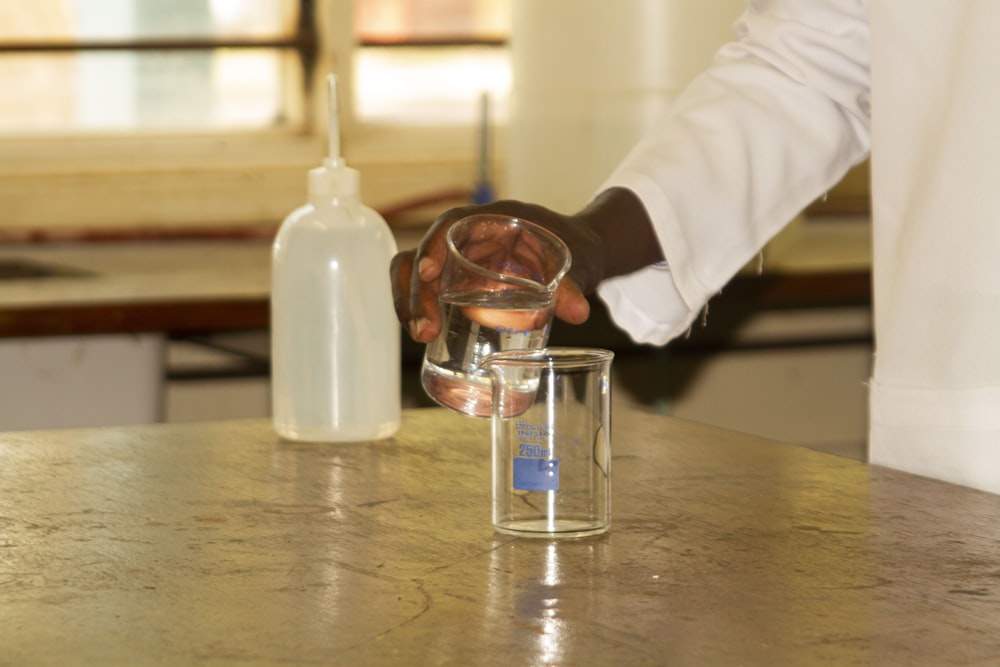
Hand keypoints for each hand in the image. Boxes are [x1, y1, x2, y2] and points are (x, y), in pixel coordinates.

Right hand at [390, 188, 661, 342]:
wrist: (579, 253)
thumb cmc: (576, 250)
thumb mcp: (577, 265)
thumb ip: (572, 285)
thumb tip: (578, 312)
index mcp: (495, 220)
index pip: (451, 223)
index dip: (434, 245)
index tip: (429, 274)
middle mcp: (469, 236)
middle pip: (423, 253)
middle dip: (415, 291)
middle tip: (425, 331)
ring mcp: (460, 259)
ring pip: (414, 272)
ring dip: (410, 303)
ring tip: (422, 336)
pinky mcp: (458, 280)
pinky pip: (427, 289)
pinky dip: (420, 310)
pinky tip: (427, 336)